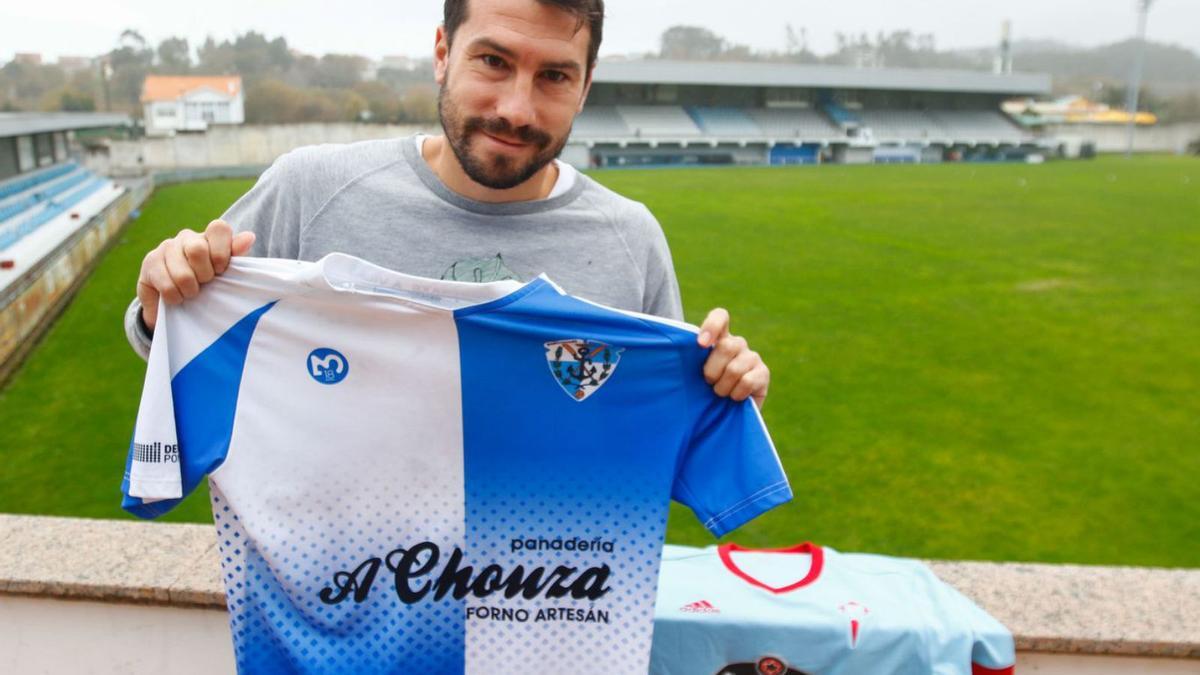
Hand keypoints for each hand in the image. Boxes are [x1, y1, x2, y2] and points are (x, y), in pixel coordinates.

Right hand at [136, 220, 254, 330]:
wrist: (174, 301)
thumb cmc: (206, 285)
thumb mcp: (224, 273)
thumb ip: (236, 255)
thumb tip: (249, 237)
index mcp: (208, 237)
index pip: (219, 228)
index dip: (222, 253)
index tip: (221, 271)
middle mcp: (187, 237)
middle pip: (198, 250)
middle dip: (205, 275)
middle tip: (204, 284)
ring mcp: (166, 247)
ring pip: (182, 273)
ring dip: (190, 291)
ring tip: (191, 293)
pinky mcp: (150, 261)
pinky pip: (167, 286)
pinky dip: (175, 298)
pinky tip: (176, 297)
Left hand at [698, 308, 769, 407]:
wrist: (723, 416)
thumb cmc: (702, 393)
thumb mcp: (693, 375)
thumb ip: (688, 361)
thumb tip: (674, 353)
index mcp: (719, 339)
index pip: (721, 316)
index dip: (712, 325)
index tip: (700, 345)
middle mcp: (737, 344)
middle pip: (726, 346)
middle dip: (712, 371)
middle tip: (708, 383)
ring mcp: (752, 357)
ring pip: (734, 368)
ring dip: (722, 387)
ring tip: (721, 393)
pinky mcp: (764, 373)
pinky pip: (747, 381)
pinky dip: (736, 394)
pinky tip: (735, 398)